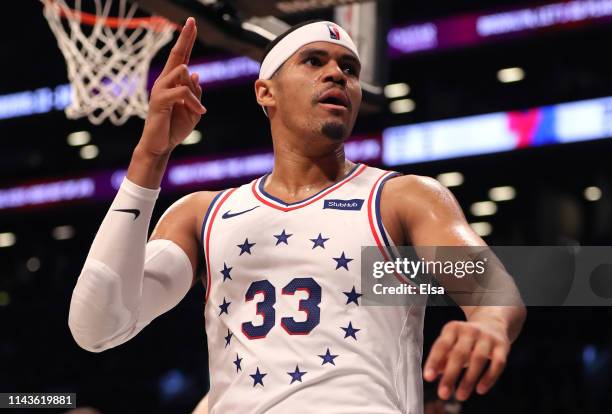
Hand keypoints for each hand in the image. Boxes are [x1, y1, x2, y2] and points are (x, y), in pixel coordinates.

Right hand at [140, 17, 205, 155]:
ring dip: (195, 93)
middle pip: (177, 55)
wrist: (160, 146)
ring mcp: (160, 89)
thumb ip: (194, 93)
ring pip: (183, 74)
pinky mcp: (159, 100)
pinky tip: (199, 112)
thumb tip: (194, 74)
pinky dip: (194, 101)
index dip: (186, 40)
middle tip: (192, 20)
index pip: (181, 57)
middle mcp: (164, 82)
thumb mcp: (192, 110)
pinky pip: (182, 92)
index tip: (192, 24)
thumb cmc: (174, 128)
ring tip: (197, 110)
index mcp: (172, 83)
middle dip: (185, 38)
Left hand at [423, 320, 509, 400]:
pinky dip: (489, 378)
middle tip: (443, 394)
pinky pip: (498, 364)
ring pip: (478, 360)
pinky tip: (480, 390)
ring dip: (468, 380)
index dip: (434, 361)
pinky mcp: (502, 346)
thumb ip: (441, 359)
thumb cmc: (465, 340)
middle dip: (450, 375)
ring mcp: (487, 338)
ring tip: (460, 396)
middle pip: (459, 353)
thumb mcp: (451, 344)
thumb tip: (431, 374)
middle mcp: (470, 331)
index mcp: (453, 328)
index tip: (428, 378)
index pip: (442, 345)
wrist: (492, 324)